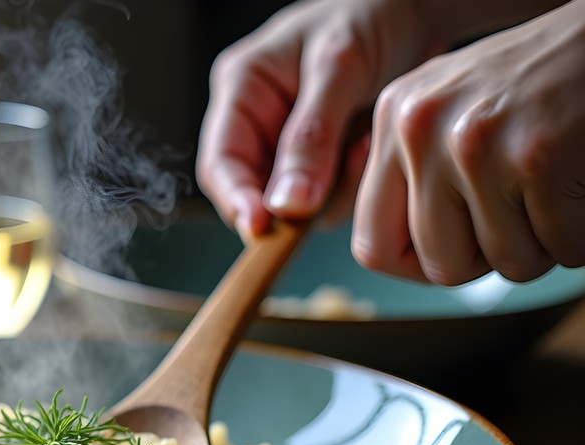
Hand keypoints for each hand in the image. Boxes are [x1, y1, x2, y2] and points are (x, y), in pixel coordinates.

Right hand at [196, 0, 440, 241]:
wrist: (418, 9)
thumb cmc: (373, 14)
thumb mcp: (340, 68)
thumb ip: (310, 136)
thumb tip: (285, 204)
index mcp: (242, 89)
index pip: (221, 163)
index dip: (236, 201)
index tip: (262, 227)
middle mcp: (258, 121)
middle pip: (253, 191)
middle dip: (295, 196)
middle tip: (336, 181)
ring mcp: (287, 146)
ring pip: (292, 204)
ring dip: (332, 189)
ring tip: (364, 143)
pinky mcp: (319, 162)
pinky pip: (325, 199)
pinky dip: (352, 183)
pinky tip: (369, 147)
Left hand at [353, 1, 584, 284]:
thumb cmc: (539, 78)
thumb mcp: (451, 111)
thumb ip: (414, 174)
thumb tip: (391, 256)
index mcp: (394, 117)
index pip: (372, 245)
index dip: (419, 267)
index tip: (453, 253)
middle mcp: (421, 128)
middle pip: (440, 265)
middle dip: (488, 259)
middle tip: (519, 215)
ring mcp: (475, 143)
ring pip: (506, 263)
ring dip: (542, 243)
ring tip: (553, 187)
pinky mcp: (537, 157)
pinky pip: (561, 247)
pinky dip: (579, 233)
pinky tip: (579, 182)